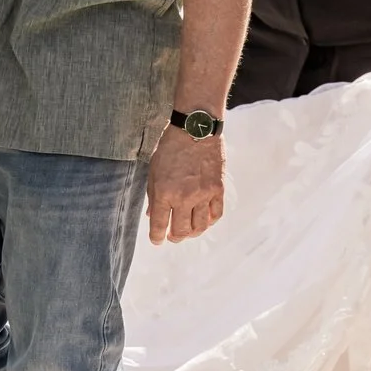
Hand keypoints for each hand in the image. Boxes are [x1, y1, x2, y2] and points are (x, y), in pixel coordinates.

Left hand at [146, 127, 223, 243]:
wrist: (195, 129)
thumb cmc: (170, 147)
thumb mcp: (154, 170)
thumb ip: (153, 194)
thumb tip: (152, 215)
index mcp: (164, 192)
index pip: (159, 225)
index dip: (157, 237)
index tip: (157, 241)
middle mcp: (183, 197)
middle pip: (181, 230)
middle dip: (175, 237)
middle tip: (172, 237)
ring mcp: (203, 195)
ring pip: (200, 227)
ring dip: (192, 233)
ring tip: (188, 232)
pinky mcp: (218, 189)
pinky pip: (216, 214)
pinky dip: (209, 222)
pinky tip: (204, 221)